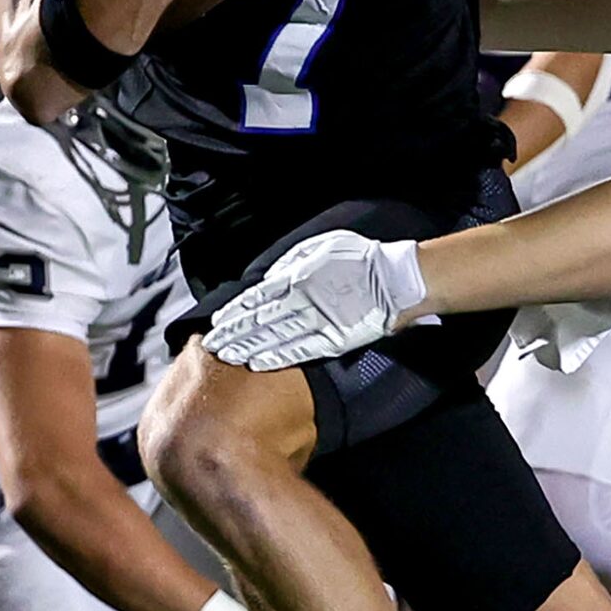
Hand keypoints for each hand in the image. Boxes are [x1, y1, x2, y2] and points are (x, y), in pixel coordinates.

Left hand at [204, 231, 426, 371]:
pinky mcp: (333, 340)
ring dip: (248, 347)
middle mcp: (302, 299)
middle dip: (233, 333)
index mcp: (298, 276)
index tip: (218, 321)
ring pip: (273, 336)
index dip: (234, 311)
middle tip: (212, 345)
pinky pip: (299, 350)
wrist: (397, 281)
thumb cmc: (362, 259)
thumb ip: (293, 260)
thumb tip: (270, 276)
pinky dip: (276, 358)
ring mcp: (316, 321)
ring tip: (229, 357)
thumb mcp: (323, 246)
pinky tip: (258, 364)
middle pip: (259, 319)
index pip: (256, 297)